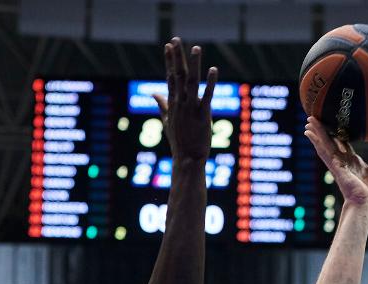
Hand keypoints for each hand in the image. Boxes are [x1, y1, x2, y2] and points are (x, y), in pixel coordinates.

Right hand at [153, 38, 217, 161]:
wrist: (187, 159)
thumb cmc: (179, 141)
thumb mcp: (167, 121)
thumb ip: (161, 105)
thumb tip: (153, 94)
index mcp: (172, 103)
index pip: (169, 77)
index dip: (169, 61)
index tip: (168, 45)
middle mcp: (179, 103)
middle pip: (177, 75)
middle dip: (177, 57)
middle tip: (176, 39)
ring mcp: (190, 109)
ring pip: (191, 82)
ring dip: (193, 64)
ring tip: (196, 48)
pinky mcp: (202, 115)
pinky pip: (206, 96)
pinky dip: (210, 83)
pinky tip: (213, 70)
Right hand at [304, 117, 367, 207]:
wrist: (366, 201)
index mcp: (352, 161)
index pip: (342, 144)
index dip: (336, 134)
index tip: (331, 124)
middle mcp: (342, 160)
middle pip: (330, 141)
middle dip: (323, 130)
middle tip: (315, 118)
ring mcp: (336, 163)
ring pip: (324, 144)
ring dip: (316, 132)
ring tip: (308, 120)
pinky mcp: (333, 165)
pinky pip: (323, 151)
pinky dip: (316, 141)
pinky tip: (309, 133)